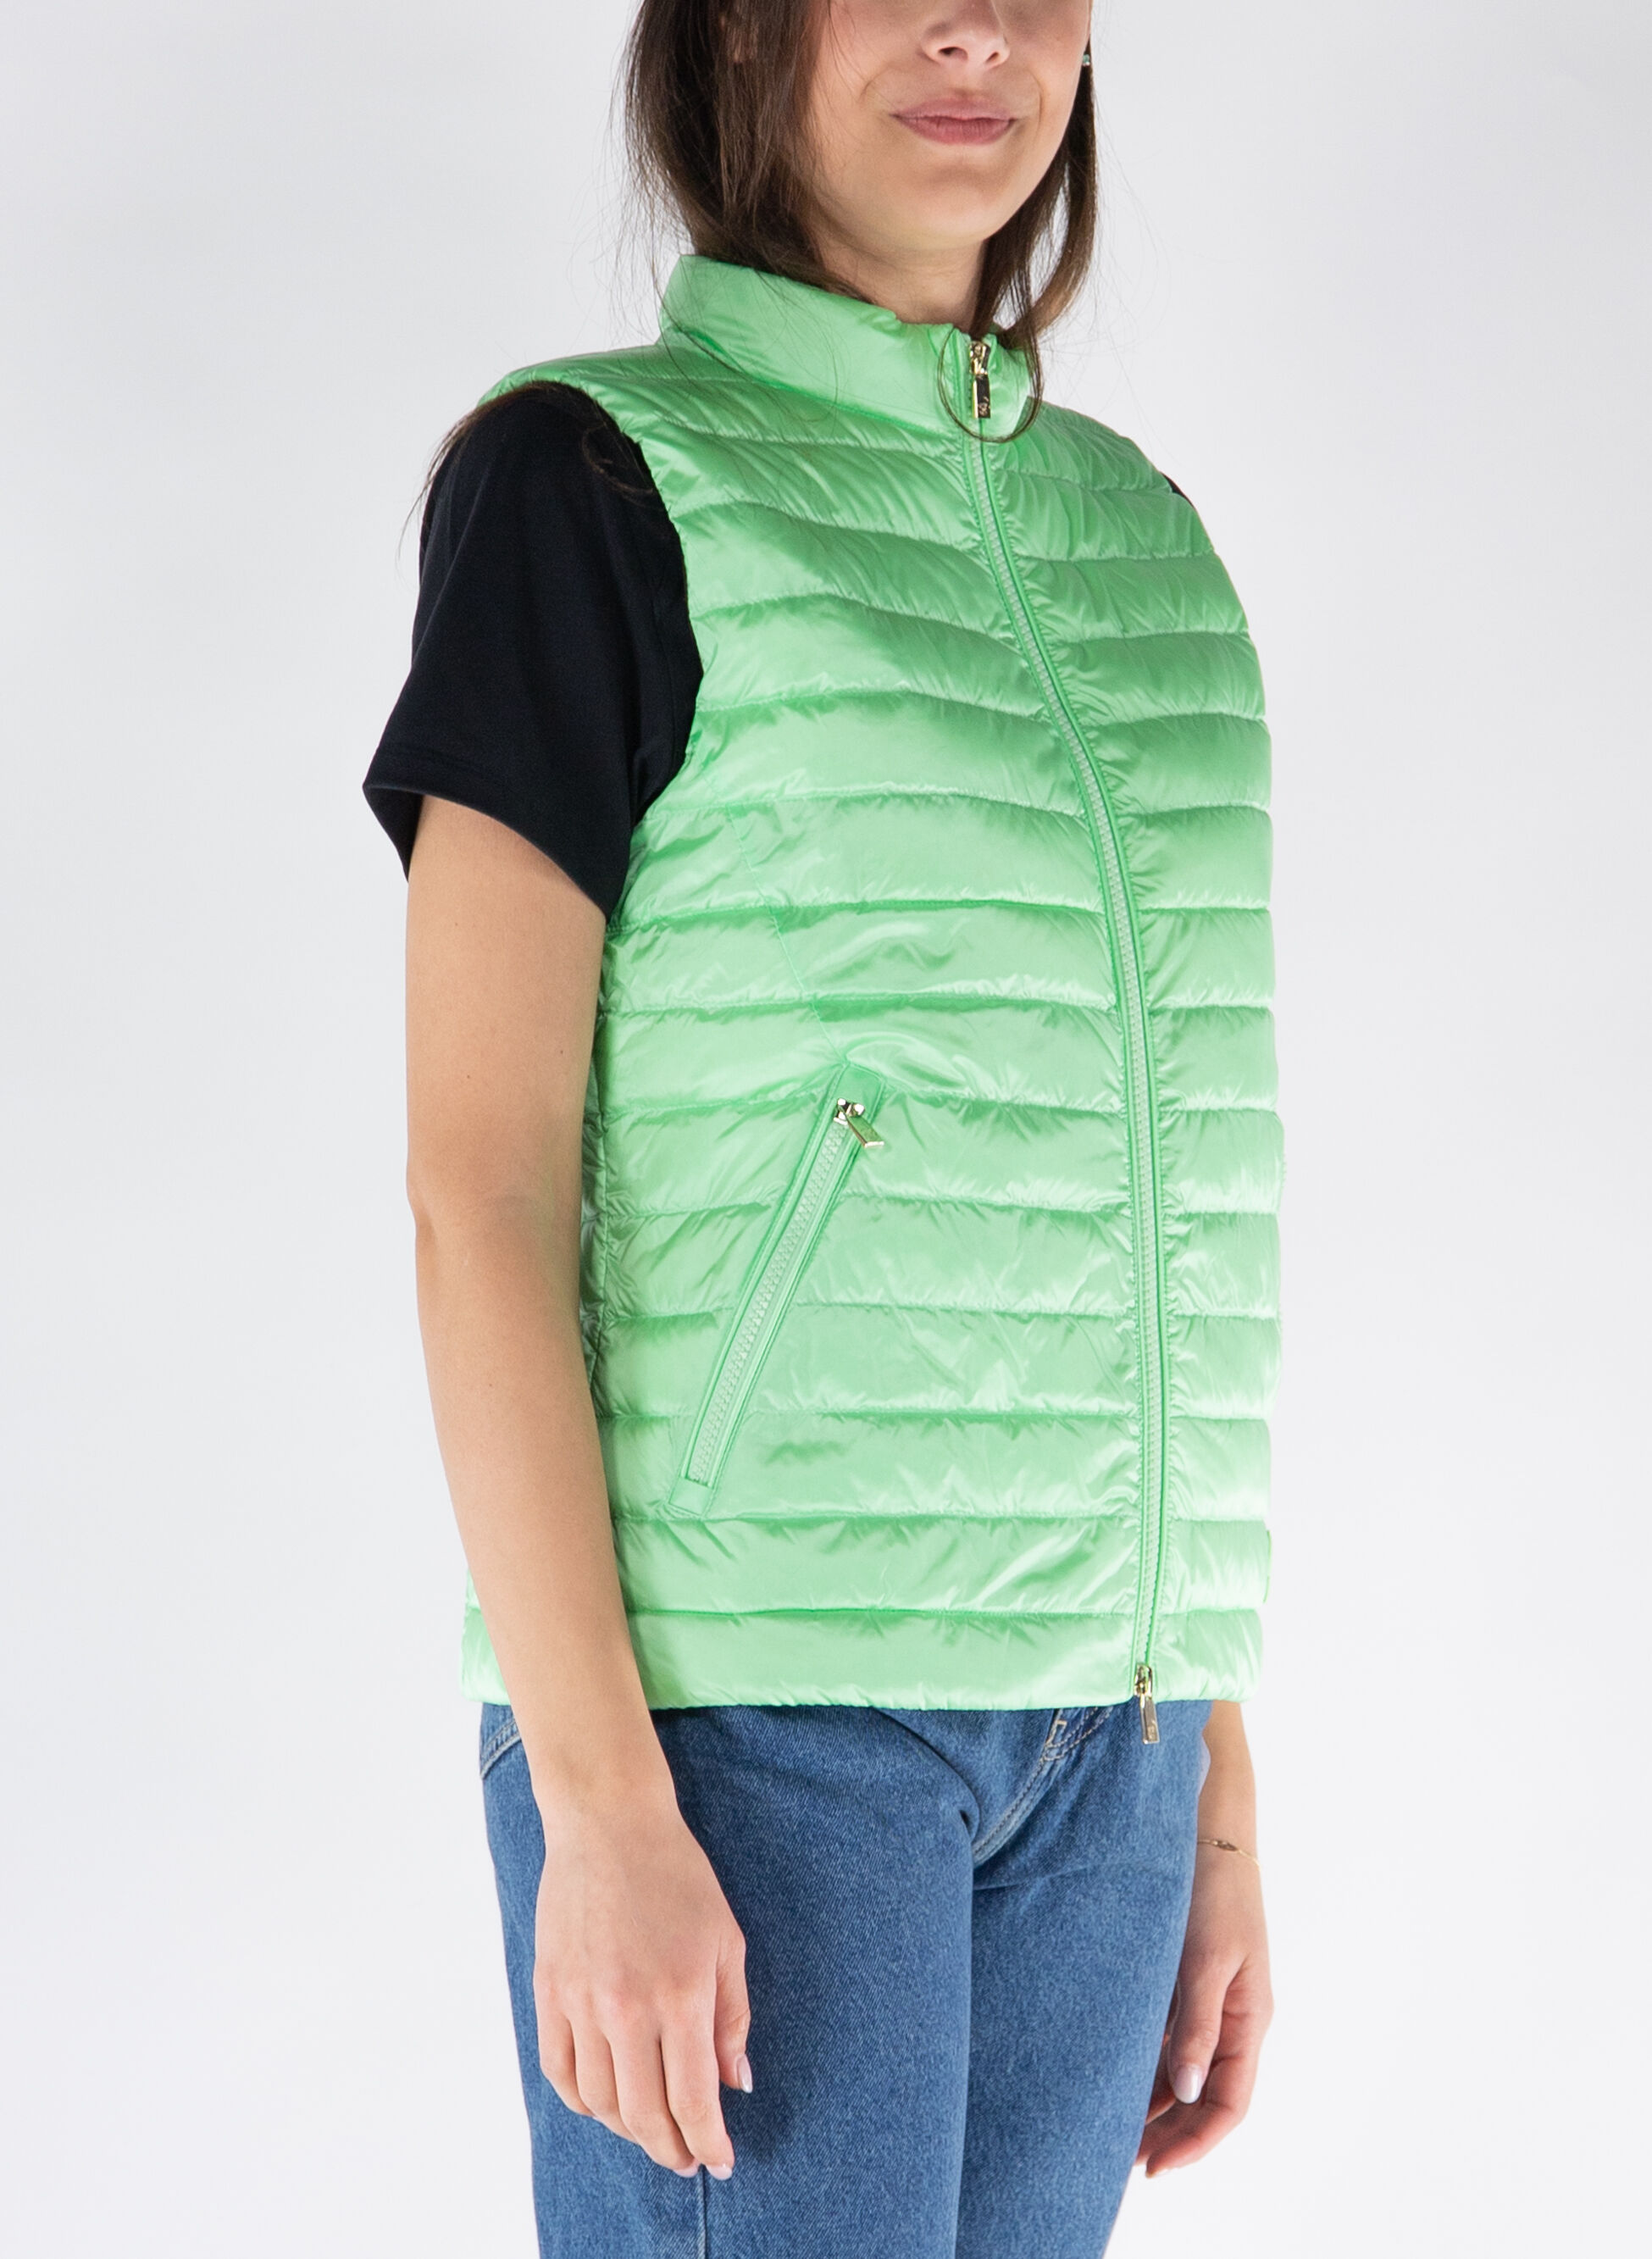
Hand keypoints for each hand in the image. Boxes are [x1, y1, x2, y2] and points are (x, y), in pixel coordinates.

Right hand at [532, 1780, 750, 2178]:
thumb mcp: (727, 1940)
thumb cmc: (678, 1877)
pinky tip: (606, 2102)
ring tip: (651, 2129)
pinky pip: (560, 2072)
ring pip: (600, 2103)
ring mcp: (582, 2003)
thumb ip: (733, 2018)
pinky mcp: (549, 1992)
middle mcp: (628, 2009)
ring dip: (629, 2130)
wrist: (609, 1824)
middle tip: (687, 2158)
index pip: (694, 2100)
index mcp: (682, 1995)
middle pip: (644, 2116)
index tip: (720, 2162)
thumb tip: (735, 2084)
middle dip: (671, 2149)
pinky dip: (583, 2101)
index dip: (709, 2142)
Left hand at [1137, 1836, 1271, 2174]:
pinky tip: (1116, 2083)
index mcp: (1249, 2019)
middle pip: (1207, 2098)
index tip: (1157, 2168)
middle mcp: (1232, 2020)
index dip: (1196, 2142)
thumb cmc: (1212, 1890)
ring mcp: (1208, 2002)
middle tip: (1123, 2164)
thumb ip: (1196, 2025)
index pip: (1230, 2103)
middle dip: (1172, 2135)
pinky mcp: (1184, 1983)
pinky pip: (1168, 2041)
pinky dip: (1147, 2068)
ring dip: (1155, 2107)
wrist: (1207, 1830)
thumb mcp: (1205, 1959)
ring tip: (1111, 2134)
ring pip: (1184, 2074)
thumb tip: (1187, 2092)